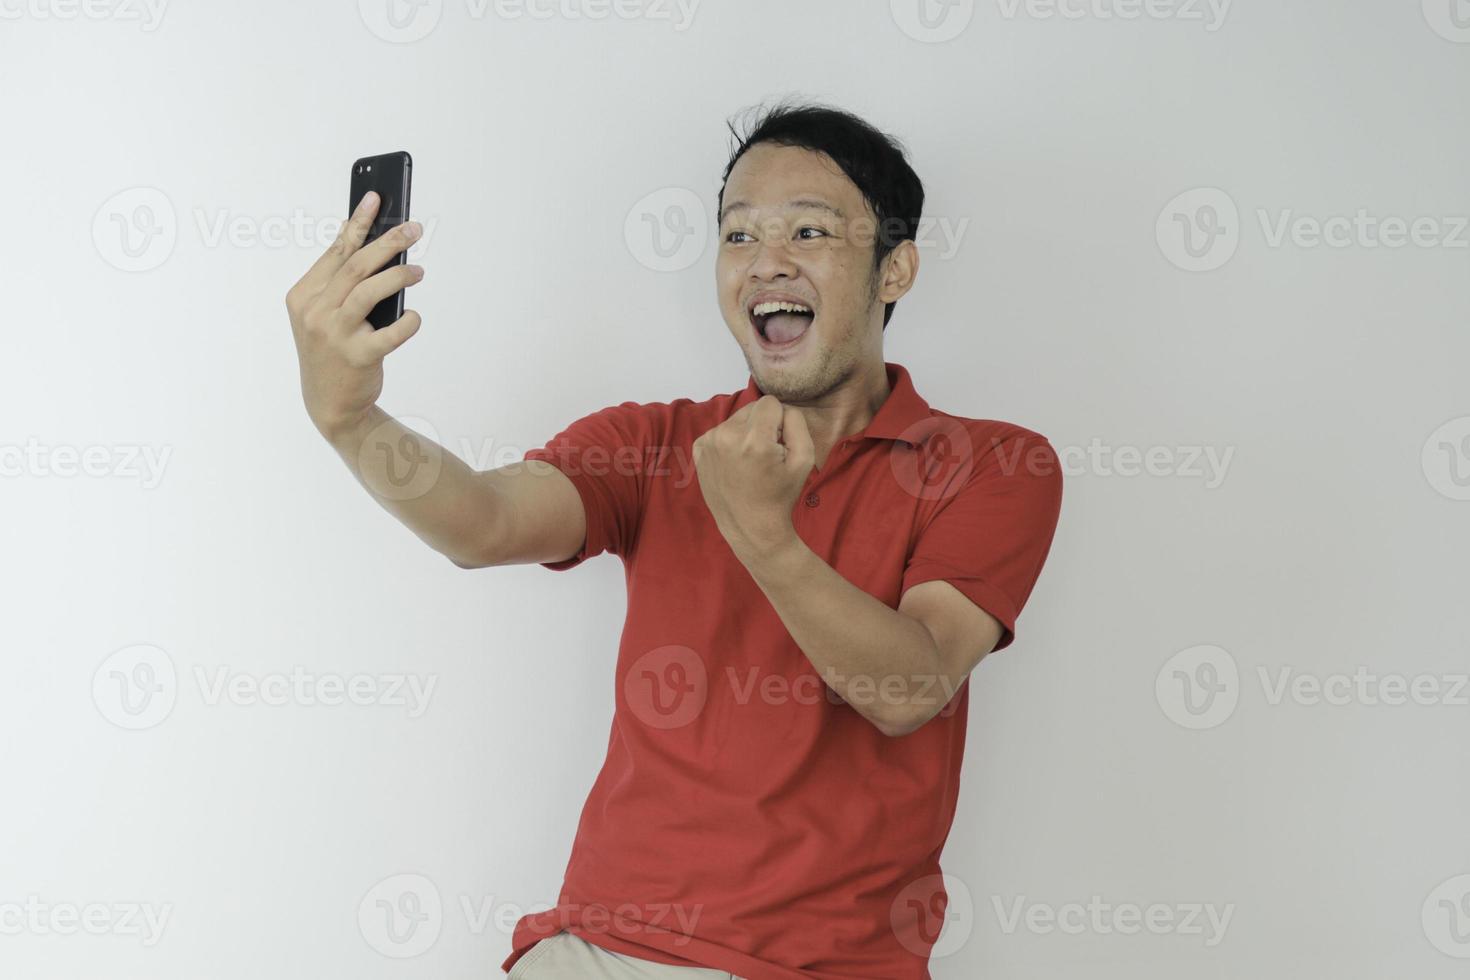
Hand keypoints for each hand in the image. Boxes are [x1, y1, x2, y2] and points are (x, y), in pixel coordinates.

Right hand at [285, 190, 423, 440]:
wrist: (330, 404)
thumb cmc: (334, 352)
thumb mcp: (325, 315)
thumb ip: (342, 285)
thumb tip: (379, 249)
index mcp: (303, 296)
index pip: (336, 252)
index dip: (358, 224)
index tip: (375, 199)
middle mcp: (314, 312)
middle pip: (355, 266)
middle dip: (387, 242)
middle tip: (413, 229)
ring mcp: (334, 335)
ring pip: (369, 291)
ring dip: (398, 276)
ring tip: (418, 271)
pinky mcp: (357, 357)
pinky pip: (390, 333)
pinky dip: (407, 322)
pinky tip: (414, 316)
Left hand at [692, 395, 814, 559]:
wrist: (750, 526)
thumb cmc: (780, 495)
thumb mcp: (804, 459)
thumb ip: (797, 423)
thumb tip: (783, 408)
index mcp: (754, 439)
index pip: (770, 402)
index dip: (781, 421)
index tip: (779, 445)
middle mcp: (727, 436)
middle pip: (751, 408)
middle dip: (762, 425)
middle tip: (765, 455)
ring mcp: (709, 442)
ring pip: (735, 418)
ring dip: (745, 433)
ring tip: (749, 461)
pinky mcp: (699, 448)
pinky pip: (720, 430)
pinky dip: (729, 441)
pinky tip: (734, 464)